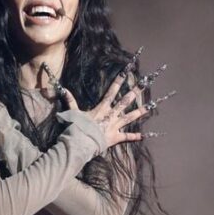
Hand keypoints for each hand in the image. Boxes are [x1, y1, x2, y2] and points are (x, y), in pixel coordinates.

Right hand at [55, 70, 171, 147]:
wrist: (82, 142)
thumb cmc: (78, 127)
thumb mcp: (73, 112)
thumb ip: (70, 100)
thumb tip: (63, 89)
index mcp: (102, 108)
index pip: (112, 91)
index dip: (119, 81)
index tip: (126, 72)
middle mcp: (112, 115)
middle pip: (125, 101)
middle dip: (135, 92)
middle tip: (145, 84)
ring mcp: (115, 126)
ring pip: (130, 117)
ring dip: (140, 112)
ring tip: (150, 107)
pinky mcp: (116, 137)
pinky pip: (127, 137)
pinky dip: (135, 137)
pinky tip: (144, 136)